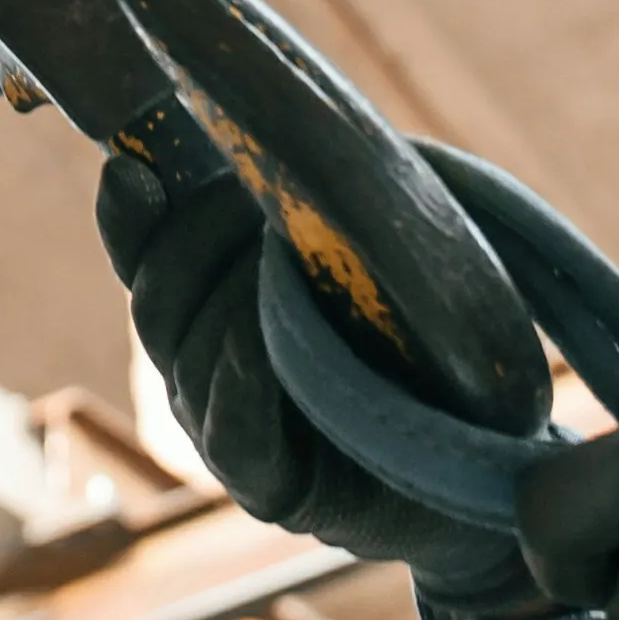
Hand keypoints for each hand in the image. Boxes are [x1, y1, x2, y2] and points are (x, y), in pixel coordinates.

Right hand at [99, 147, 452, 569]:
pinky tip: (264, 353)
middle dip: (201, 242)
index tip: (130, 169)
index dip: (126, 217)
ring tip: (294, 273)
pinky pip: (232, 434)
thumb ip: (313, 201)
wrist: (491, 455)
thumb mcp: (372, 247)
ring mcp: (227, 433)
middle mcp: (201, 371)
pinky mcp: (270, 489)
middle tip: (262, 206)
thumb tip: (273, 130)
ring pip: (190, 359)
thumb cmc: (432, 334)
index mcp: (213, 306)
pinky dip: (241, 388)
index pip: (143, 256)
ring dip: (239, 306)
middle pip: (157, 301)